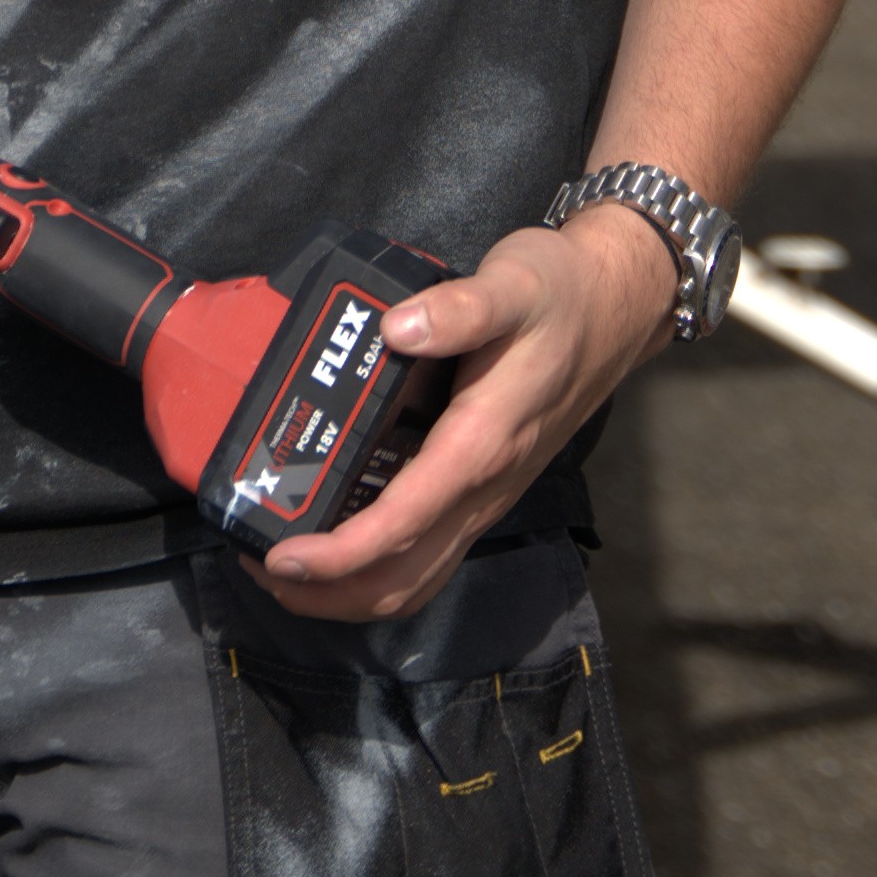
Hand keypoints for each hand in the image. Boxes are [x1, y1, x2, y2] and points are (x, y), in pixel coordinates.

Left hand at [252, 215, 681, 627]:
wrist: (615, 307)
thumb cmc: (560, 296)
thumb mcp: (513, 283)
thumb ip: (459, 307)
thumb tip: (397, 327)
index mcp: (481, 443)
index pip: (402, 524)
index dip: (338, 553)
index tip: (280, 556)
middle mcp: (483, 487)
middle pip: (403, 577)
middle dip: (328, 591)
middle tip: (260, 569)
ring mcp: (486, 496)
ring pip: (416, 579)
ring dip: (349, 593)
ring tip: (286, 571)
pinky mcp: (483, 490)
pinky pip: (429, 556)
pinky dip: (378, 569)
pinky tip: (338, 545)